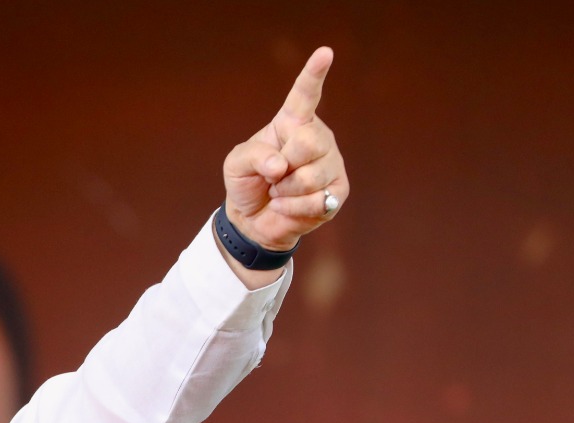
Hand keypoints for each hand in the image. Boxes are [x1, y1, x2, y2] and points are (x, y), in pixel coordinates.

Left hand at [223, 46, 347, 252]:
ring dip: (285, 191)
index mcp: (292, 122)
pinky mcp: (338, 191)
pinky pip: (317, 200)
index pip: (305, 94)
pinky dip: (293, 208)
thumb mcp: (236, 164)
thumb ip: (253, 155)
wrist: (253, 219)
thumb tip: (280, 166)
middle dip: (283, 165)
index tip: (325, 52)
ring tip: (279, 191)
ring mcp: (331, 163)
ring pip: (311, 176)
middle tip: (273, 176)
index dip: (314, 74)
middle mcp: (318, 138)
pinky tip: (287, 206)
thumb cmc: (247, 183)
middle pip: (308, 143)